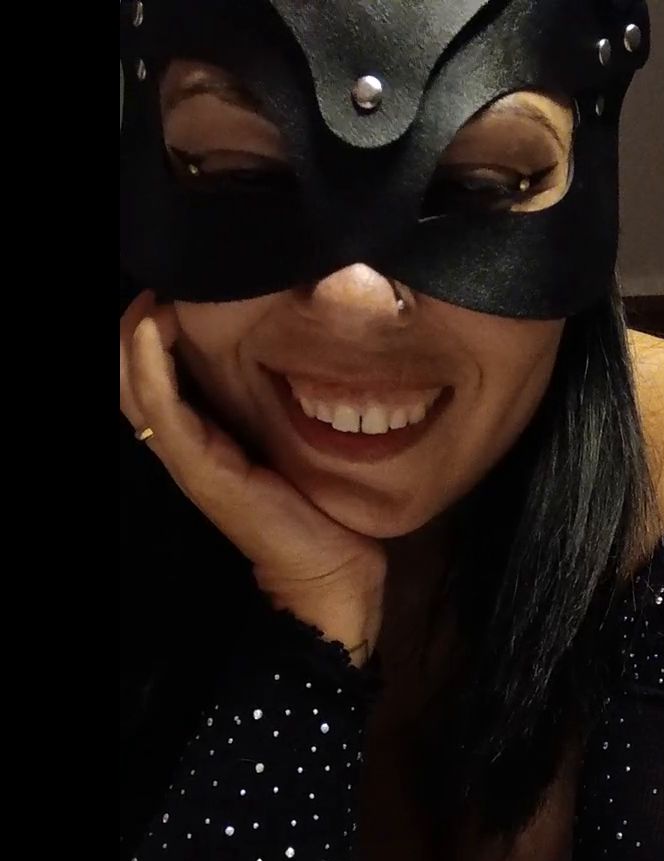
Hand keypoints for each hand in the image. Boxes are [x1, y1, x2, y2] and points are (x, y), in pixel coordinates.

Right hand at [119, 291, 385, 641]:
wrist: (330, 569)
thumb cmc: (316, 506)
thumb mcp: (288, 440)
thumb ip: (271, 405)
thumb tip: (284, 346)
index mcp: (199, 436)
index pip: (150, 374)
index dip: (147, 330)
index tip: (168, 287)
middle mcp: (183, 445)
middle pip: (128, 376)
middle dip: (131, 326)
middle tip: (154, 284)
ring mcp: (187, 457)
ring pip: (134, 387)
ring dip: (134, 335)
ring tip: (151, 296)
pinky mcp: (203, 469)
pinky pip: (163, 410)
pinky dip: (151, 366)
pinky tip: (155, 326)